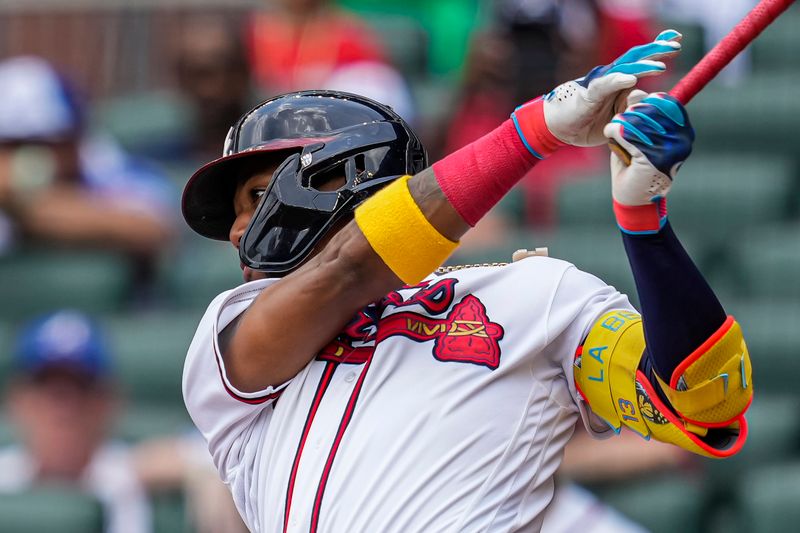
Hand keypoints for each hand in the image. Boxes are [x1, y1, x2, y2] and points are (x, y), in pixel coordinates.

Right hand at [511, 30, 681, 156]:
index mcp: (618, 81)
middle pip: (636, 57)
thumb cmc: (585, 121)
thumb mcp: (616, 116)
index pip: (641, 60)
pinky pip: (605, 85)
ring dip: (643, 66)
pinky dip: (618, 80)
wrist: (557, 128)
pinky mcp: (589, 94)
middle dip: (657, 49)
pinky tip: (631, 78)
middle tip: (676, 43)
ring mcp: (599, 83)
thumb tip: (648, 98)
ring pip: (624, 68)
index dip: (658, 49)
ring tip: (660, 65)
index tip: (677, 41)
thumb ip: (633, 107)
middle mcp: (610, 76)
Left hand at [603, 92, 694, 232]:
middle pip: (650, 107)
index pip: (664, 102)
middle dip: (630, 114)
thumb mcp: (640, 135)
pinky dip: (615, 133)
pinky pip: (628, 134)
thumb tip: (637, 92)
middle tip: (621, 128)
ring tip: (617, 136)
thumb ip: (641, 115)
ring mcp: (670, 150)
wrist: (633, 199)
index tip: (632, 114)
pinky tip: (613, 138)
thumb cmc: (635, 166)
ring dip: (620, 125)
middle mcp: (681, 140)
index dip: (643, 103)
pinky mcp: (653, 159)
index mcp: (683, 132)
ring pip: (636, 119)